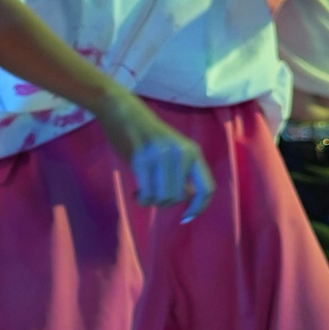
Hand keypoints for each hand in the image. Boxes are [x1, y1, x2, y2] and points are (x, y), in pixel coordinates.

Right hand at [96, 92, 213, 218]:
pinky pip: (147, 193)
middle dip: (165, 202)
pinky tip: (137, 193)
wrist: (122, 111)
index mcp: (193, 151)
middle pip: (180, 197)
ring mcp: (161, 157)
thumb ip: (183, 170)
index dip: (199, 207)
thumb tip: (188, 196)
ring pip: (164, 197)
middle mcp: (181, 154)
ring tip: (144, 193)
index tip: (186, 217)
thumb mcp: (174, 148)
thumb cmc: (148, 133)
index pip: (206, 188)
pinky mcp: (141, 160)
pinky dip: (142, 199)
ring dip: (152, 201)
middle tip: (153, 194)